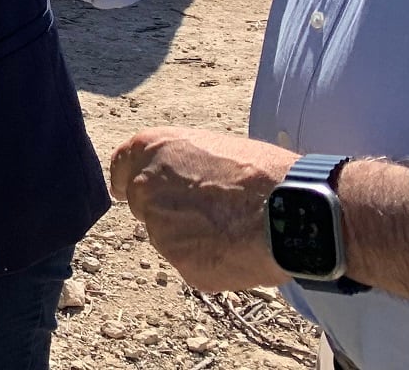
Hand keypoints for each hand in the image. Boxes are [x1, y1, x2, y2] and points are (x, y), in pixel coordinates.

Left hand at [109, 128, 294, 291]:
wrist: (288, 211)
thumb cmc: (261, 173)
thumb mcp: (211, 146)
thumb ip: (179, 164)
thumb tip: (176, 180)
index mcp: (151, 149)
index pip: (120, 169)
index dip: (127, 181)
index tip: (127, 191)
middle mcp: (146, 187)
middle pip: (144, 205)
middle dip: (167, 210)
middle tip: (208, 211)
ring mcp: (159, 228)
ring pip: (168, 237)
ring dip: (191, 236)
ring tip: (232, 227)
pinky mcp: (179, 262)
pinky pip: (189, 262)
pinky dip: (208, 260)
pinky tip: (236, 248)